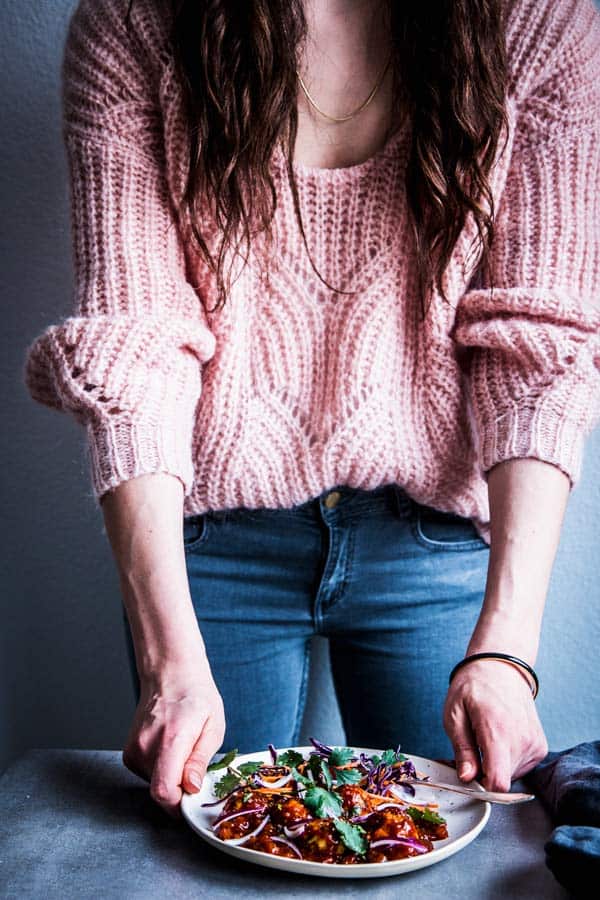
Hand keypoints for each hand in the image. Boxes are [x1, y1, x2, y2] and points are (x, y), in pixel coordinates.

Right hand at [122, 666, 225, 818]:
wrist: (170, 674)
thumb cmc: (196, 696)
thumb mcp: (213, 727)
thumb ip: (200, 761)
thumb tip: (191, 789)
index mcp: (171, 739)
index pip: (164, 790)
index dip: (179, 806)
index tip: (192, 802)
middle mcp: (146, 746)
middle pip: (160, 792)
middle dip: (180, 791)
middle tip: (194, 770)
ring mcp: (134, 749)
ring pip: (154, 785)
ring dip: (171, 779)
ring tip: (183, 751)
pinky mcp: (129, 753)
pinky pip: (146, 775)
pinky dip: (160, 771)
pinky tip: (170, 750)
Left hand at [443, 660, 547, 791]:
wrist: (501, 667)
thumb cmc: (473, 687)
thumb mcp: (454, 714)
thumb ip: (462, 749)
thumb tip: (467, 778)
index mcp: (498, 731)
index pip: (498, 782)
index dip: (480, 787)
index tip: (468, 774)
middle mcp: (521, 740)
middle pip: (501, 781)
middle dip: (483, 772)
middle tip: (471, 748)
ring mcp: (534, 745)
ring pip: (511, 776)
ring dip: (495, 765)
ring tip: (485, 738)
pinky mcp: (540, 747)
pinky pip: (520, 767)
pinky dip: (506, 760)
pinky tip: (499, 738)